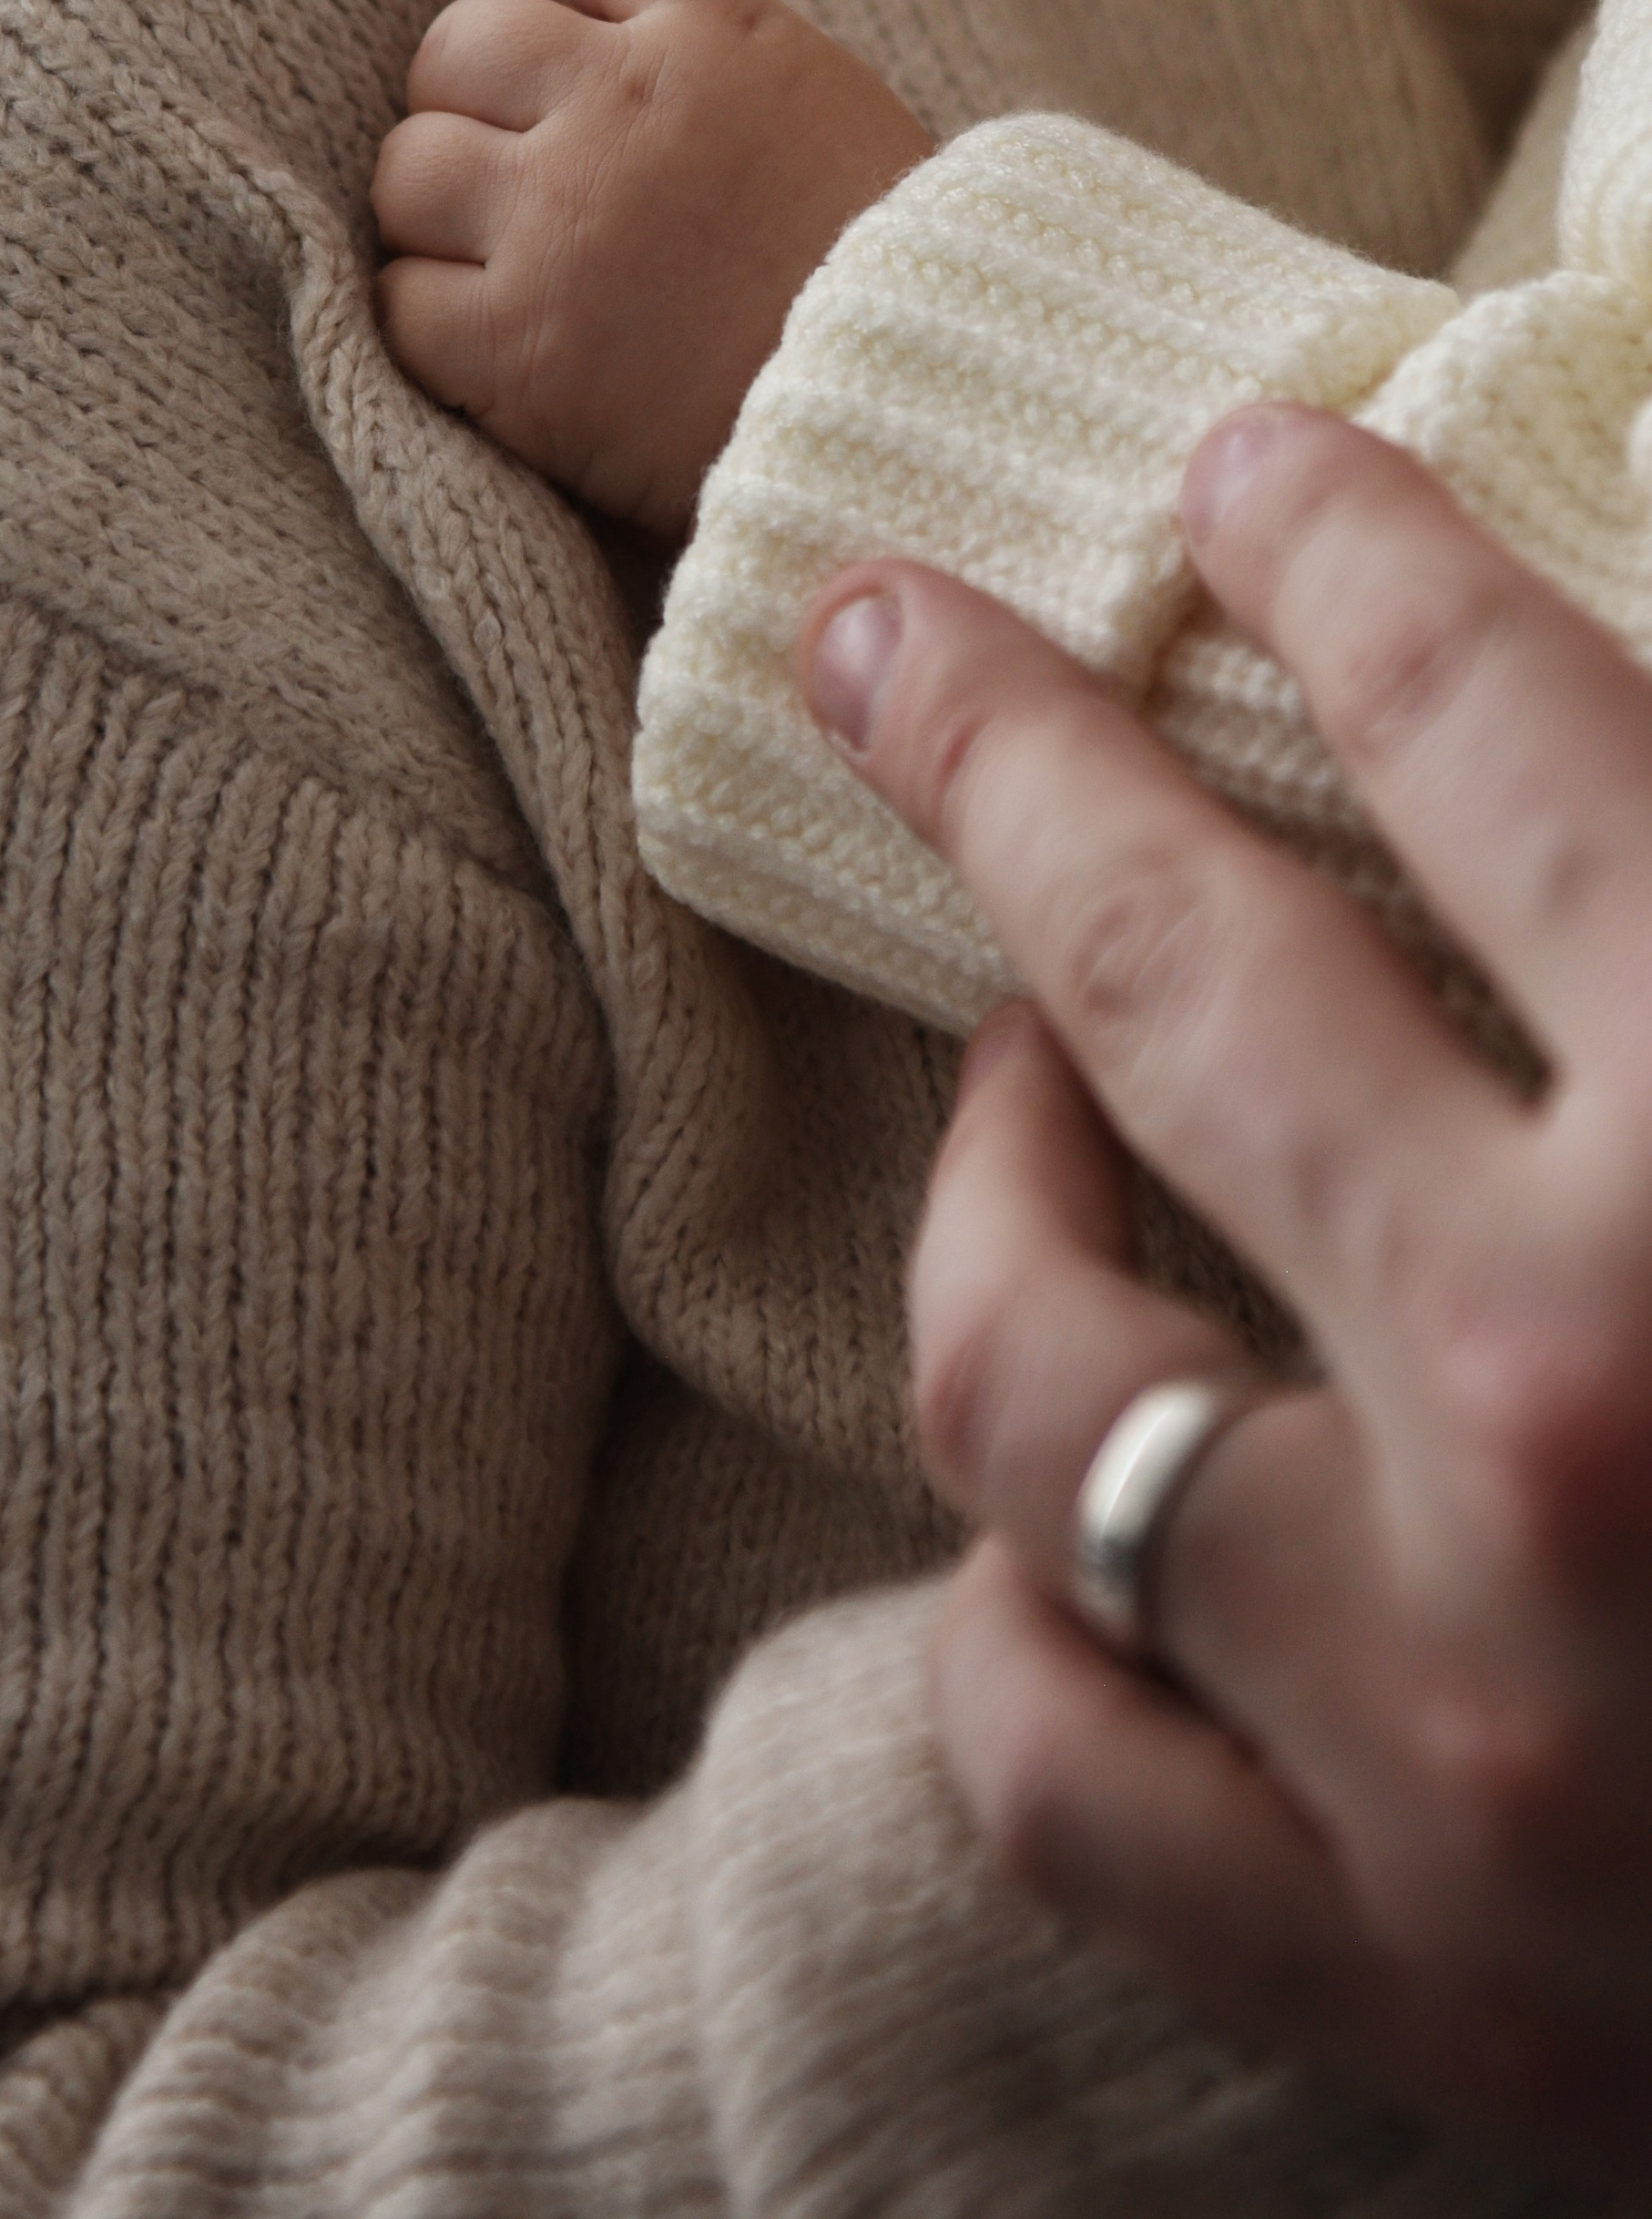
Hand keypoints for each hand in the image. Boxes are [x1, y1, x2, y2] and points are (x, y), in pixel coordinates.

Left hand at [373, 0, 928, 542]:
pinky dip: (438, 326)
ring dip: (443, 219)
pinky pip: (402, 302)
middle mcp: (623, 110)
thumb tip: (591, 1)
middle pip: (455, 50)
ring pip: (408, 172)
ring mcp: (561, 226)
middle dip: (472, 111)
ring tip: (529, 272)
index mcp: (716, 39)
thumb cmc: (889, 281)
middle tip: (535, 186)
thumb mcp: (823, 107)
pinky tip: (513, 353)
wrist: (922, 426)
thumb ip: (708, 39)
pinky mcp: (518, 347)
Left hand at [801, 407, 1651, 2175]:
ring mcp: (1458, 1732)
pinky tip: (1057, 1490)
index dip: (1351, 566)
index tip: (1249, 480)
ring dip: (986, 1176)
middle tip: (882, 625)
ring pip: (1031, 1376)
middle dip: (1005, 749)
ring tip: (1013, 1062)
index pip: (1498, 739)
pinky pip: (1053, 1754)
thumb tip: (1575, 728)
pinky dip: (1022, 1599)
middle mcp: (1580, 1420)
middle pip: (1175, 976)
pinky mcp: (1408, 1982)